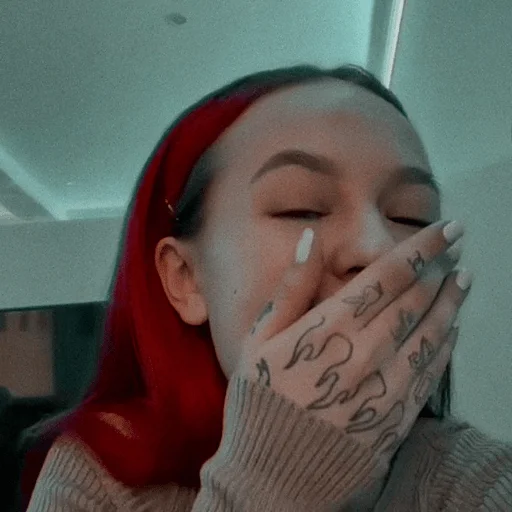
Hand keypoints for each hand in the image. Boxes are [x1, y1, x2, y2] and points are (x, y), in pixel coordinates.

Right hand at [236, 220, 468, 467]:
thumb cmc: (260, 403)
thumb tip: (311, 239)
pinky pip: (430, 374)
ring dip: (451, 301)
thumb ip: (291, 289)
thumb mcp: (260, 340)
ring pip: (431, 332)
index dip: (421, 247)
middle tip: (457, 243)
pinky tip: (453, 329)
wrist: (273, 479)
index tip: (446, 227)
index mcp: (330, 327)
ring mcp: (386, 387)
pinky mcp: (397, 418)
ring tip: (465, 278)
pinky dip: (445, 346)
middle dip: (440, 265)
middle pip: (415, 298)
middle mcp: (366, 352)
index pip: (388, 276)